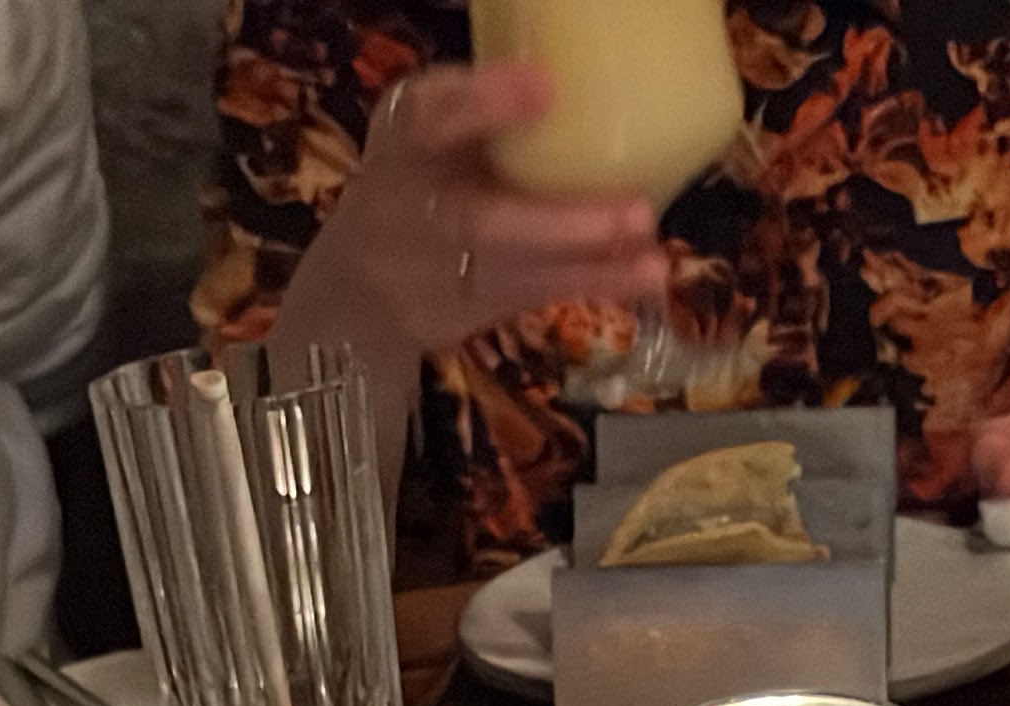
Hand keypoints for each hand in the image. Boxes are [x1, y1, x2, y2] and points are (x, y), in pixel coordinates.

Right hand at [301, 64, 673, 353]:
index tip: (546, 85)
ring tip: (652, 263)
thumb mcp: (432, 128)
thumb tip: (561, 83)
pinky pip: (522, 303)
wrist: (357, 279)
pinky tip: (637, 280)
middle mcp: (401, 205)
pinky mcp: (445, 317)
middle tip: (637, 211)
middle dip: (561, 223)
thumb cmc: (418, 178)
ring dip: (588, 269)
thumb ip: (481, 109)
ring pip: (508, 277)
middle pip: (478, 222)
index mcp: (401, 139)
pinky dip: (584, 289)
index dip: (483, 102)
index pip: (428, 116)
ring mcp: (419, 272)